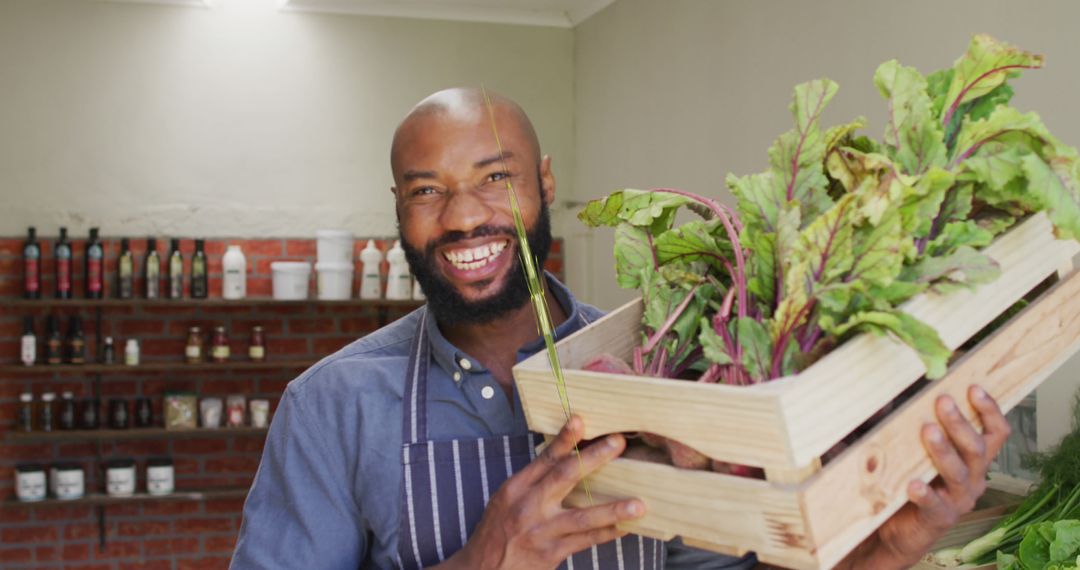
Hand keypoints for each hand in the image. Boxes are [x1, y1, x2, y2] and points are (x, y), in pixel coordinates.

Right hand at [440, 416, 645, 569]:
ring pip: (583, 517)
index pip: (545, 458)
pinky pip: (585, 541)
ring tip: (639, 505)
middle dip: (595, 458)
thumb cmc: (497, 531)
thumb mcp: (506, 500)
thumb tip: (568, 460)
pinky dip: (607, 534)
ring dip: (613, 510)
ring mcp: (540, 531)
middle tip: (618, 442)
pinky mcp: (550, 553)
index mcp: (516, 488)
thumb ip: (534, 482)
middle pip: (566, 476)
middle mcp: (528, 506)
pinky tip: (626, 528)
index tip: (581, 420)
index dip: (564, 439)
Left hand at [839, 385, 1010, 569]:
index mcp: (973, 459)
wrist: (898, 529)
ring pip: (959, 472)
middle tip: (943, 401)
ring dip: (943, 450)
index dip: (990, 410)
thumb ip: (906, 424)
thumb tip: (889, 394)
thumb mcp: (913, 449)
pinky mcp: (939, 518)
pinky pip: (935, 504)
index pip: (995, 432)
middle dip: (960, 423)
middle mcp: (973, 478)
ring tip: (928, 430)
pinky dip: (925, 493)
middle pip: (977, 448)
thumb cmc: (909, 480)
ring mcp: (958, 499)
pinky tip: (913, 484)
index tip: (973, 387)